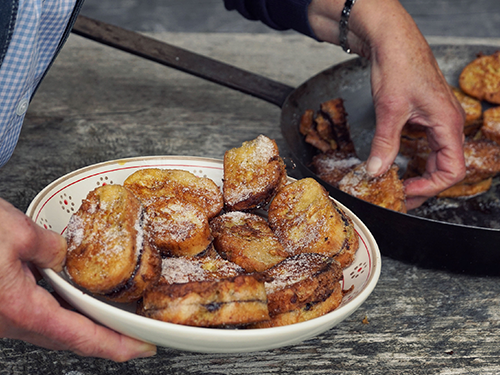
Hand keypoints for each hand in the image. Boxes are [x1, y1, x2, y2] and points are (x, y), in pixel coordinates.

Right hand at [0, 198, 155, 360]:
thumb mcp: (15, 232)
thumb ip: (50, 247)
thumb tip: (64, 254)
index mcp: (21, 310)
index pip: (82, 336)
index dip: (118, 346)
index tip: (144, 349)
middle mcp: (12, 322)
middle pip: (71, 338)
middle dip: (107, 339)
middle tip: (137, 335)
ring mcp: (4, 319)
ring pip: (54, 329)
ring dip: (85, 326)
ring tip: (113, 318)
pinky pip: (38, 316)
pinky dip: (63, 312)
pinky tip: (72, 299)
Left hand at [308, 0, 465, 208]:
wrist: (391, 40)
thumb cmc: (398, 65)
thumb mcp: (389, 110)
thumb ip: (384, 144)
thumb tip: (376, 171)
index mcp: (447, 124)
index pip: (451, 170)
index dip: (429, 188)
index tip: (405, 193)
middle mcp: (447, 124)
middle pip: (445, 167)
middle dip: (424, 187)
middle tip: (400, 199)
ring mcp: (437, 120)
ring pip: (435, 157)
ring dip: (419, 175)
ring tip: (398, 187)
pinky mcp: (424, 116)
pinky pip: (426, 146)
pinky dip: (413, 160)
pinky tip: (396, 165)